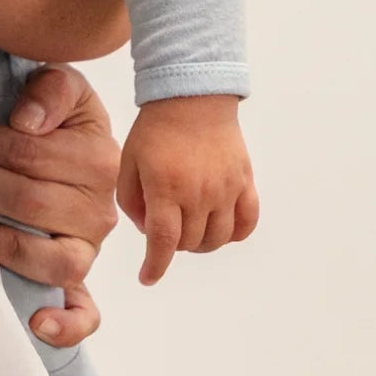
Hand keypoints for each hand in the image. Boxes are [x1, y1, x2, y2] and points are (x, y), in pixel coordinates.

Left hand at [0, 64, 120, 348]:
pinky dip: (65, 323)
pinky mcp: (79, 280)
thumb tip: (27, 122)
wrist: (74, 143)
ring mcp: (88, 249)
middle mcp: (98, 211)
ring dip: (0, 241)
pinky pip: (84, 313)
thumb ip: (51, 91)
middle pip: (29, 203)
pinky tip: (37, 321)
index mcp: (98, 161)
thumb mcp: (65, 89)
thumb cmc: (60, 119)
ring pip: (50, 258)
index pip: (29, 155)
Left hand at [118, 95, 259, 285]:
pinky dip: (234, 234)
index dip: (155, 265)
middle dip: (173, 245)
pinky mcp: (245, 182)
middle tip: (164, 229)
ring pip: (219, 239)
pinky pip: (247, 223)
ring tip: (189, 228)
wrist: (191, 98)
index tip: (148, 277)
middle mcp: (199, 193)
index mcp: (166, 187)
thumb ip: (131, 201)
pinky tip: (220, 229)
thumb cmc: (153, 130)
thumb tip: (148, 232)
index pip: (164, 241)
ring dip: (201, 243)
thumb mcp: (128, 162)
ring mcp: (226, 189)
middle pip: (190, 243)